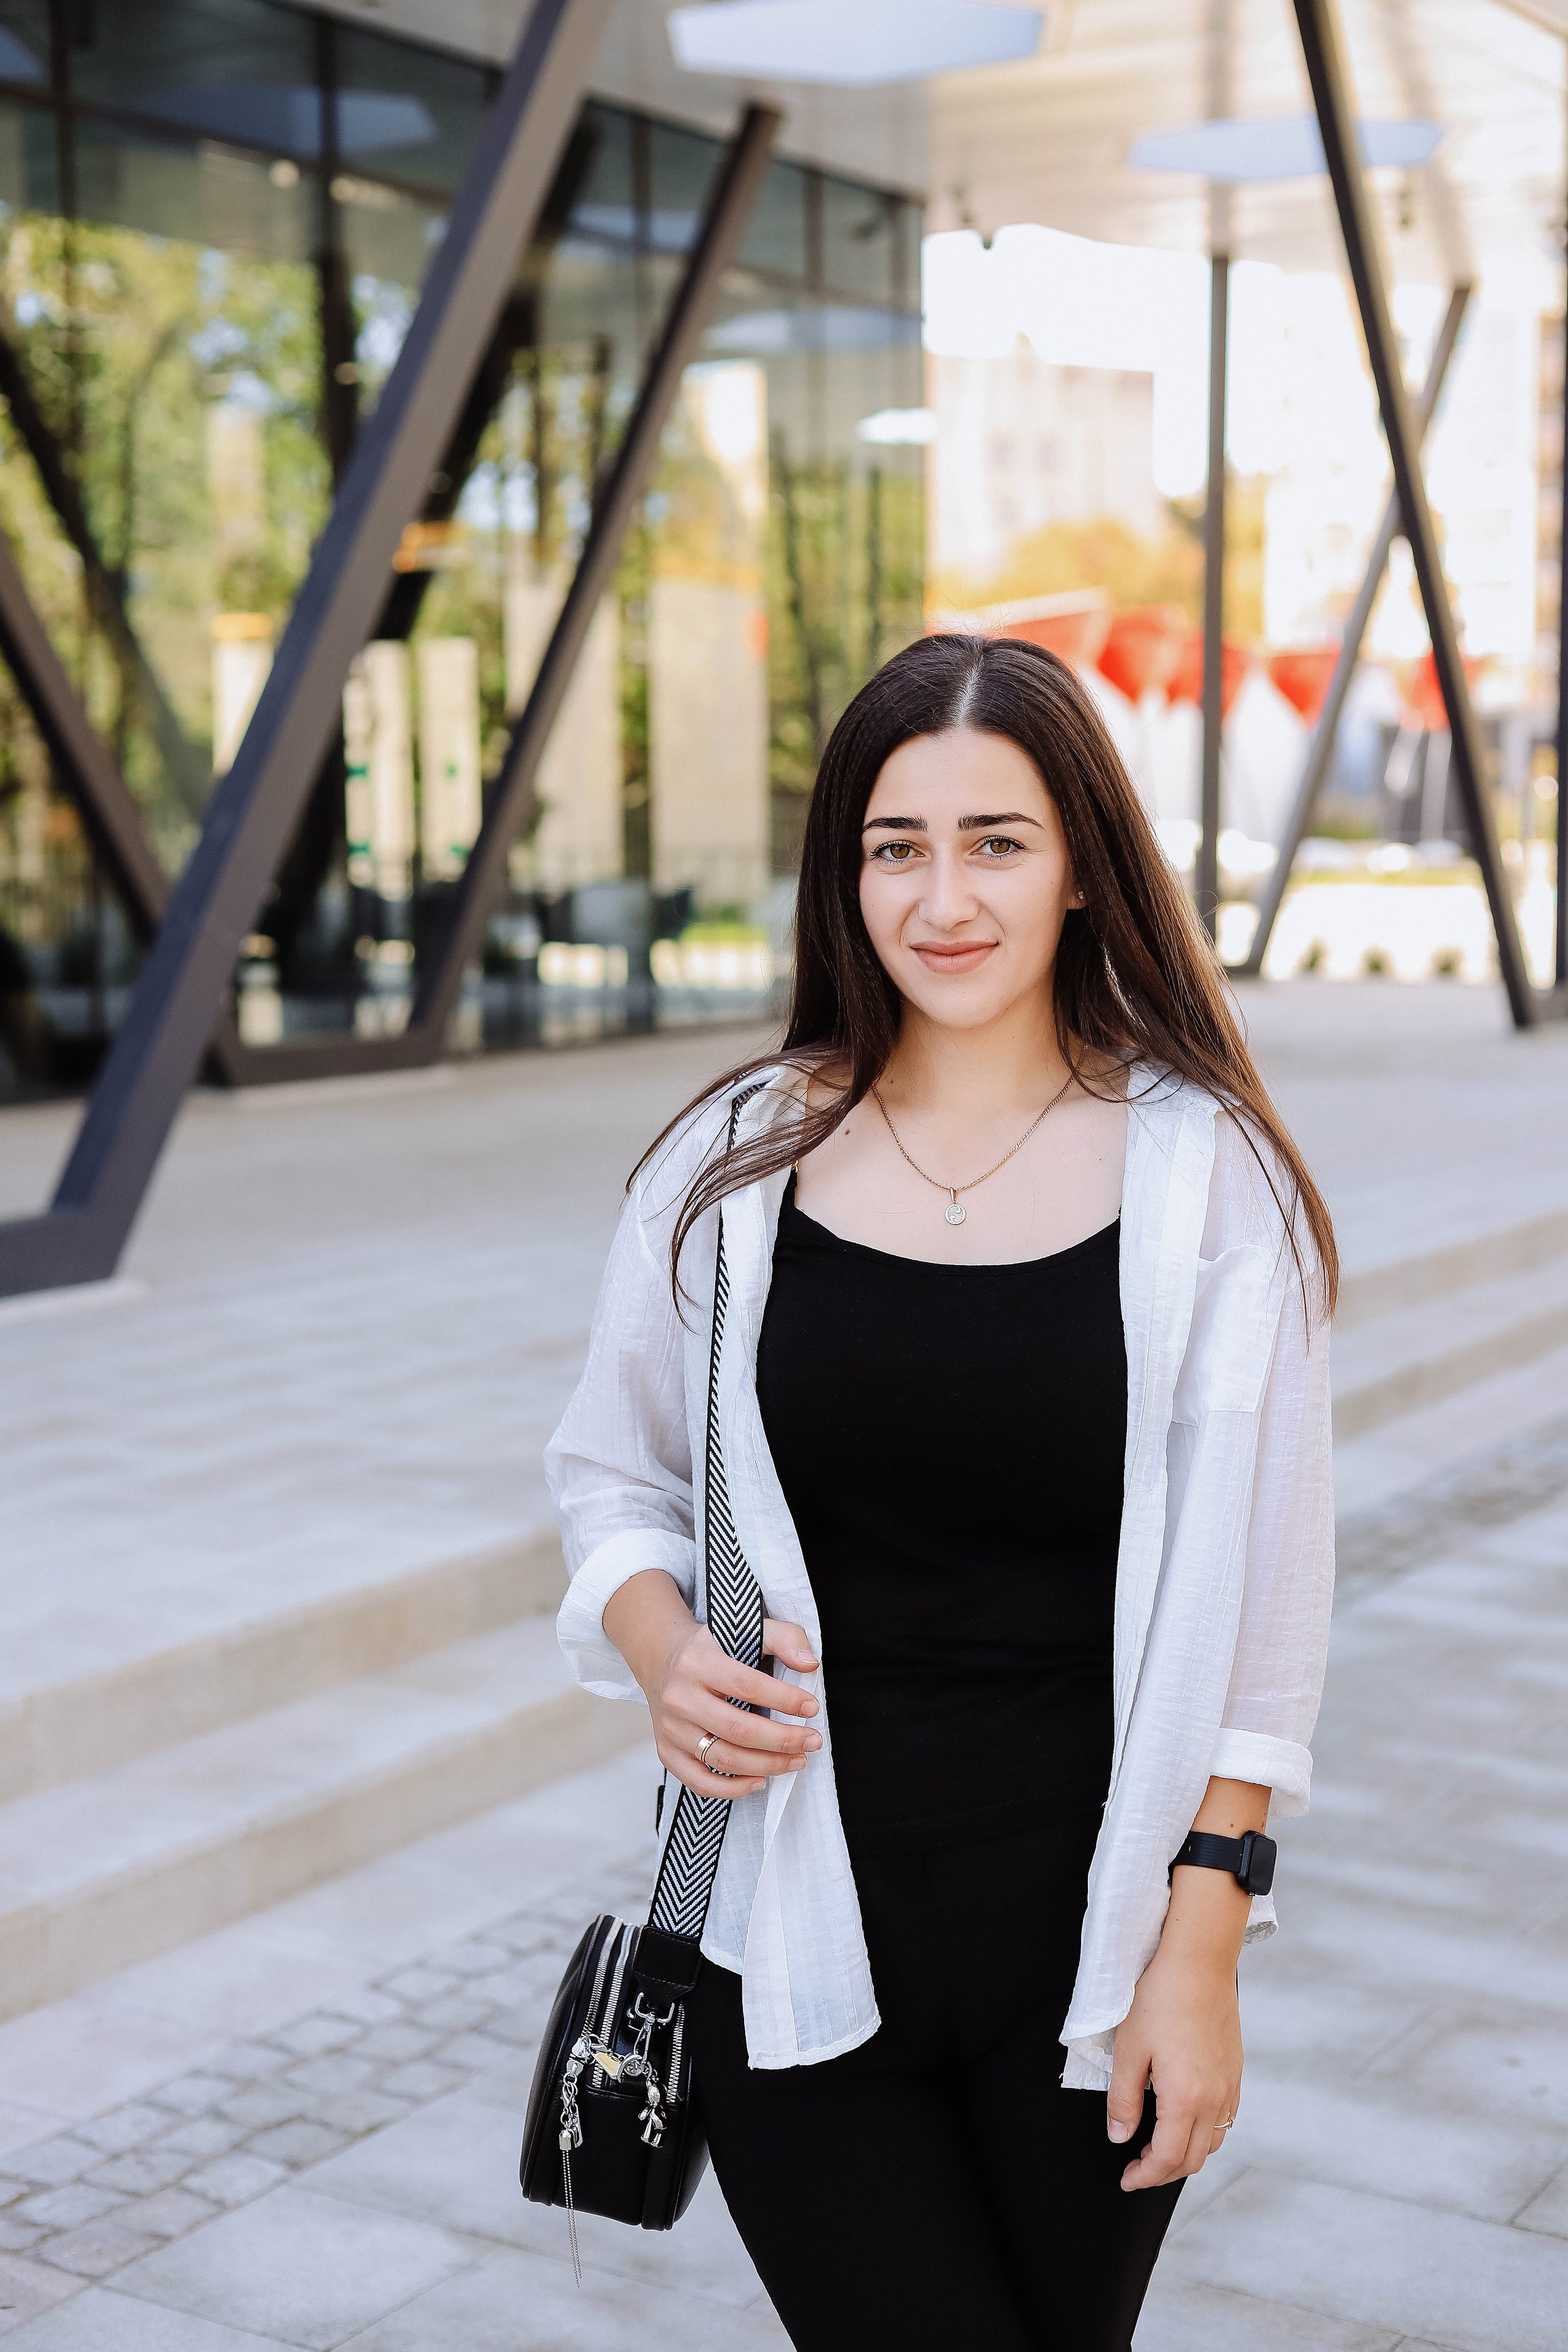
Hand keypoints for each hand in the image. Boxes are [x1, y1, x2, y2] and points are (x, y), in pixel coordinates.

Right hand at [603, 1570, 821, 1799]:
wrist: (662, 1660)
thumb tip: (809, 1664)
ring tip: (796, 1760)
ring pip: (723, 1759)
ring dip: (767, 1766)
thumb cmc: (711, 1649)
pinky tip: (760, 1781)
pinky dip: (732, 1789)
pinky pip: (699, 1781)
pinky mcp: (666, 1751)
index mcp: (699, 1662)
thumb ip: (782, 1637)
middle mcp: (679, 1697)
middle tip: (812, 1741)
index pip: (748, 1686)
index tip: (812, 1707)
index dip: (785, 1700)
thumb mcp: (743, 1628)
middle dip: (783, 1740)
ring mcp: (671, 1728)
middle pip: (738, 1729)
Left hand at [1106, 1776, 1263, 2189]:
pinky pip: (1224, 2119)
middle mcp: (1214, 2100)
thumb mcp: (1129, 2049)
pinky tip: (1185, 2118)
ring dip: (1185, 2154)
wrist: (1199, 1960)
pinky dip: (1204, 2132)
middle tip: (1136, 2169)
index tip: (1125, 2179)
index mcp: (1185, 2099)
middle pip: (1192, 2159)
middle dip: (1163, 2172)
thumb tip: (1120, 2137)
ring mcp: (1229, 2086)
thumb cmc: (1159, 1999)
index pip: (1166, 2159)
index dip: (1143, 2177)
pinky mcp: (1235, 2071)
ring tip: (1157, 2146)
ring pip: (1211, 2142)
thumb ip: (1122, 2100)